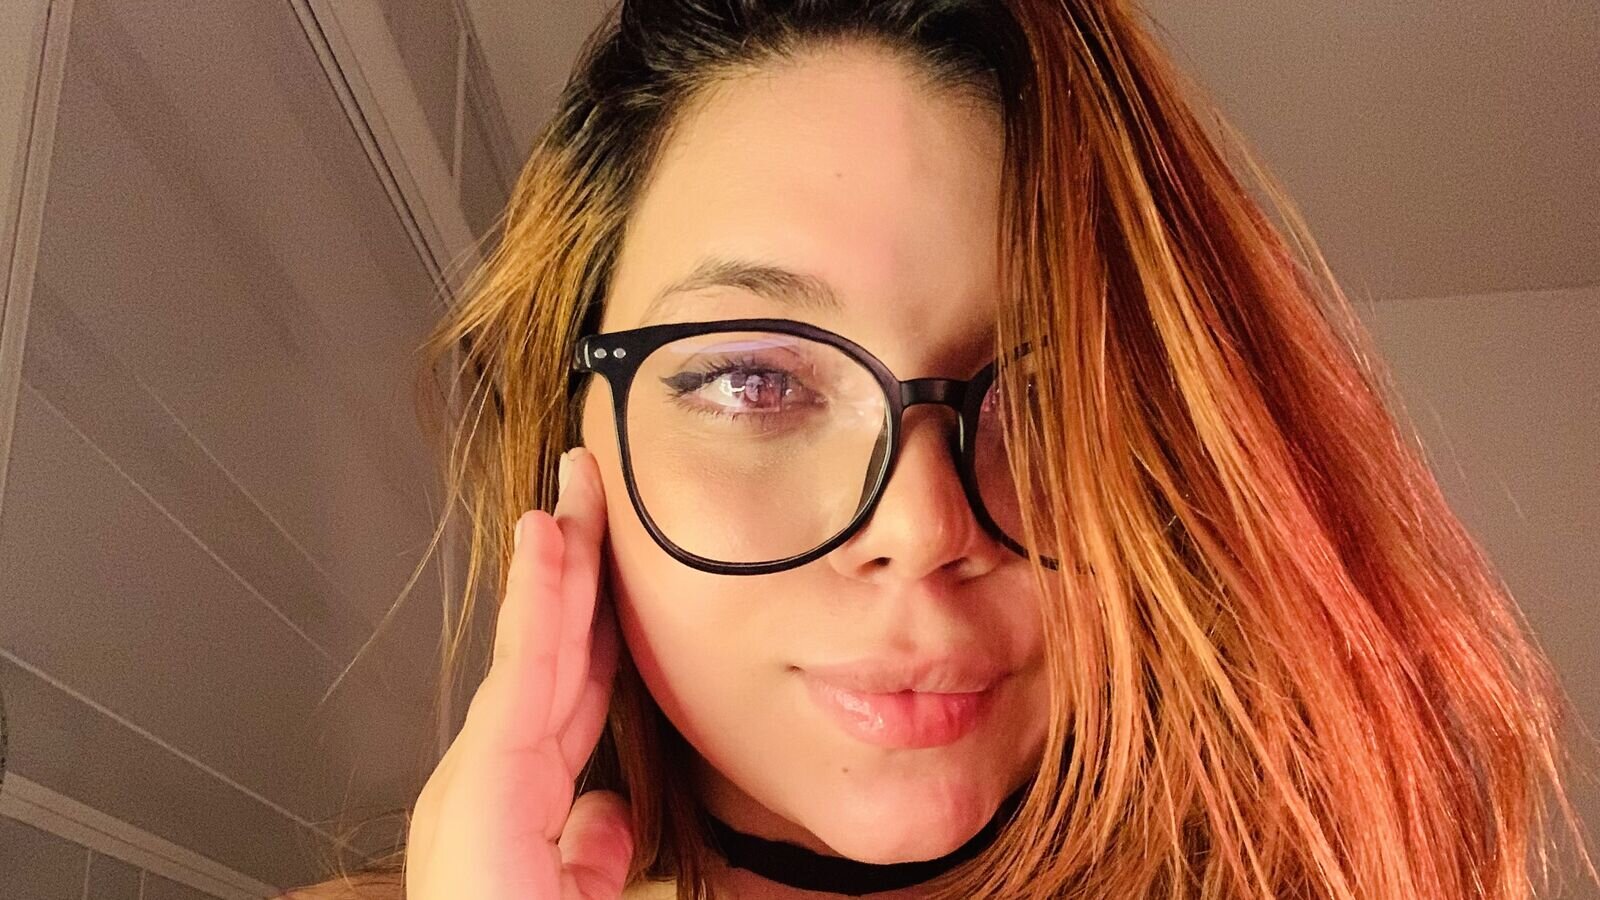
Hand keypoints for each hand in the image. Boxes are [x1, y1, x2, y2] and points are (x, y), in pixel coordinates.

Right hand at [404, 446, 630, 898]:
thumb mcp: (574, 889)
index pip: (569, 684)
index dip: (590, 612)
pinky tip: (551, 540)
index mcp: (516, 800)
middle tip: (590, 481)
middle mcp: (491, 777)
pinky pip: (522, 673)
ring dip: (559, 559)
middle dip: (574, 563)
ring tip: (579, 484)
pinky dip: (536, 600)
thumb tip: (607, 810)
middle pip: (552, 650)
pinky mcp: (481, 780)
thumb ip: (590, 843)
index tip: (609, 551)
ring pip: (536, 644)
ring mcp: (479, 775)